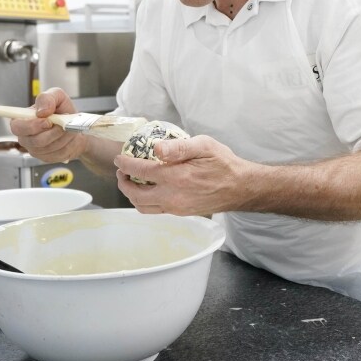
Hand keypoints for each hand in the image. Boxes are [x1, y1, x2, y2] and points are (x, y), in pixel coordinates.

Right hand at [9, 87, 87, 163]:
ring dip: (63, 136)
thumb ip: (46, 98)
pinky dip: (68, 143)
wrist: (76, 125)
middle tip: (63, 124)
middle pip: (35, 141)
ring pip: (49, 147)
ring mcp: (36, 149)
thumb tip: (41, 111)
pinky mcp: (47, 157)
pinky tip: (70, 136)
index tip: (48, 121)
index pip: (17, 127)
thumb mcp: (56, 96)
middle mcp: (26, 137)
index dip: (32, 126)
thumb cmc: (62, 110)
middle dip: (53, 132)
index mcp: (22, 120)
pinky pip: (58, 153)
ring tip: (69, 127)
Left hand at [114, 135, 255, 215]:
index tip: (119, 158)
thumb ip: (179, 147)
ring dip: (132, 194)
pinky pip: (155, 210)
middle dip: (123, 183)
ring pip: (143, 206)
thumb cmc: (224, 164)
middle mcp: (172, 197)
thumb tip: (156, 148)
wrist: (240, 188)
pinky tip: (150, 188)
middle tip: (122, 171)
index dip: (125, 164)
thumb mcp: (204, 146)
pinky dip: (145, 200)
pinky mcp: (181, 213)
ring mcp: (176, 208)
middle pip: (135, 195)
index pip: (140, 172)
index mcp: (175, 178)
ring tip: (132, 181)